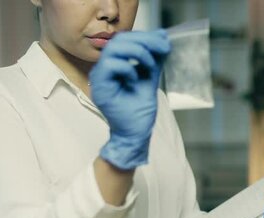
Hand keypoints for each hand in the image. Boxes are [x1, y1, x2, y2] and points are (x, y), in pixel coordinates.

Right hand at [90, 30, 170, 169]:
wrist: (135, 134)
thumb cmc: (139, 112)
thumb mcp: (151, 79)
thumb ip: (155, 60)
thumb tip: (163, 38)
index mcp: (115, 65)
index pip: (125, 40)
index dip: (145, 37)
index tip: (164, 41)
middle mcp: (104, 68)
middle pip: (119, 40)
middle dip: (144, 41)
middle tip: (162, 48)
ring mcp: (99, 77)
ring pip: (113, 49)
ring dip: (138, 52)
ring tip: (150, 65)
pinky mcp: (99, 86)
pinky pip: (110, 65)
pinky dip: (127, 68)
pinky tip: (136, 80)